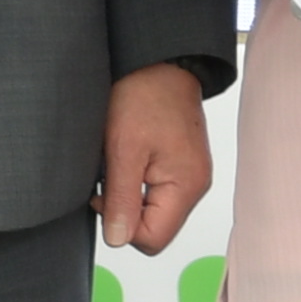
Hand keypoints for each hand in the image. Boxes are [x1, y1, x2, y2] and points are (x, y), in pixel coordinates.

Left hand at [99, 59, 211, 254]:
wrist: (159, 61)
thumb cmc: (144, 96)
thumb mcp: (123, 149)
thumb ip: (121, 199)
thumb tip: (118, 239)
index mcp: (185, 186)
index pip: (152, 239)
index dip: (122, 226)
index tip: (106, 195)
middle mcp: (195, 186)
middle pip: (155, 227)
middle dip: (125, 209)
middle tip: (109, 176)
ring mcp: (190, 175)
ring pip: (153, 209)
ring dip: (129, 194)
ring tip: (119, 162)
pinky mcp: (181, 165)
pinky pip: (157, 191)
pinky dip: (137, 182)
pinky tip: (128, 159)